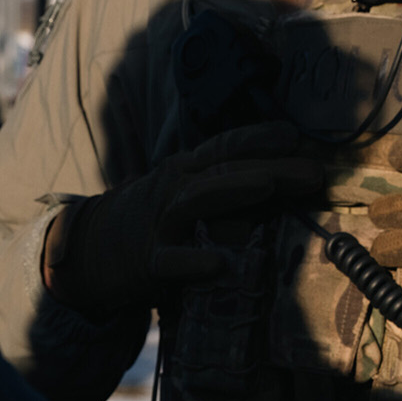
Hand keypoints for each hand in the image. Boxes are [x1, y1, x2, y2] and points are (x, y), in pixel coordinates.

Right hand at [43, 122, 322, 319]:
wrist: (88, 252)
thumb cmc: (155, 219)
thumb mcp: (185, 192)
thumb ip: (227, 184)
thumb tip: (286, 180)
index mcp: (186, 170)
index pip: (224, 147)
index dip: (258, 138)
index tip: (295, 135)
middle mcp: (174, 188)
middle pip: (222, 170)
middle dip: (269, 167)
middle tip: (313, 173)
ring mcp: (160, 224)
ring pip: (196, 201)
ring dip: (233, 191)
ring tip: (268, 187)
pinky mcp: (147, 263)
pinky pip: (169, 262)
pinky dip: (192, 262)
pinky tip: (219, 265)